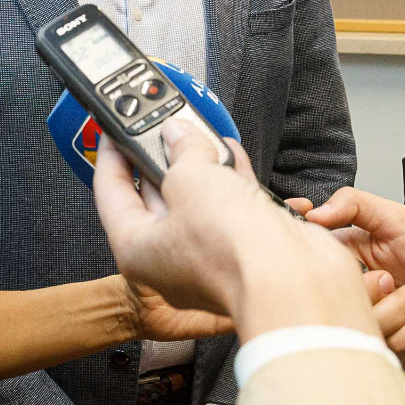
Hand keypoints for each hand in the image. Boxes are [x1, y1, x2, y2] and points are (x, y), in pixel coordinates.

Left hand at [91, 123, 374, 340]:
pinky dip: (231, 179)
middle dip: (163, 156)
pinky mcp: (244, 252)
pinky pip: (230, 209)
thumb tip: (179, 135)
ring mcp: (209, 257)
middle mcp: (169, 258)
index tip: (114, 127)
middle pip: (157, 196)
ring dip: (201, 164)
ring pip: (198, 200)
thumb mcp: (191, 178)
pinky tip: (232, 152)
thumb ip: (181, 150)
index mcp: (137, 248)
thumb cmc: (230, 248)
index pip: (111, 192)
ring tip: (200, 130)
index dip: (112, 154)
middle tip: (165, 123)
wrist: (293, 282)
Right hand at [304, 188, 404, 366]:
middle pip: (337, 300)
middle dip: (375, 287)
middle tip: (394, 276)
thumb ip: (355, 205)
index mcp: (350, 258)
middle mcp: (357, 292)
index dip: (319, 264)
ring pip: (365, 324)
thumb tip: (314, 212)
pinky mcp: (388, 349)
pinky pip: (388, 344)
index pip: (315, 263)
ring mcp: (372, 322)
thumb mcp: (400, 218)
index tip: (338, 259)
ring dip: (403, 307)